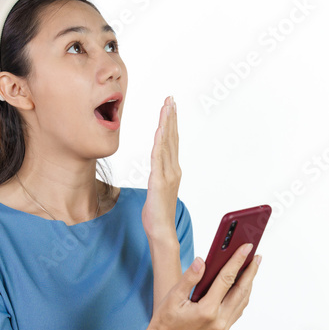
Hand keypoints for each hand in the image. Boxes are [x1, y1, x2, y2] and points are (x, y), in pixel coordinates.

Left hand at [142, 96, 180, 240]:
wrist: (161, 230)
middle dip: (171, 117)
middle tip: (171, 98)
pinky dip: (160, 143)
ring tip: (167, 107)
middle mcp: (172, 169)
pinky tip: (160, 130)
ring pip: (167, 143)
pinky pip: (159, 158)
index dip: (171, 123)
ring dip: (167, 124)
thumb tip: (155, 169)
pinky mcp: (159, 181)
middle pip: (172, 138)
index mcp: (172, 170)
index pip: (172, 142)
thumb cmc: (157, 213)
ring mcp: (167, 175)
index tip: (170, 107)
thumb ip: (158, 176)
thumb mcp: (156, 190)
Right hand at [143, 242, 261, 329]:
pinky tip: (242, 285)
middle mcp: (219, 321)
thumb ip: (190, 278)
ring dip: (249, 283)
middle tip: (257, 256)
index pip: (227, 280)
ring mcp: (223, 328)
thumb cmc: (166, 321)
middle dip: (251, 272)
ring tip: (252, 268)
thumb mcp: (173, 296)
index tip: (246, 248)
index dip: (237, 261)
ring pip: (242, 301)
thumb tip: (203, 261)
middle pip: (241, 291)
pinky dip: (242, 296)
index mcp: (207, 311)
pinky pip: (238, 310)